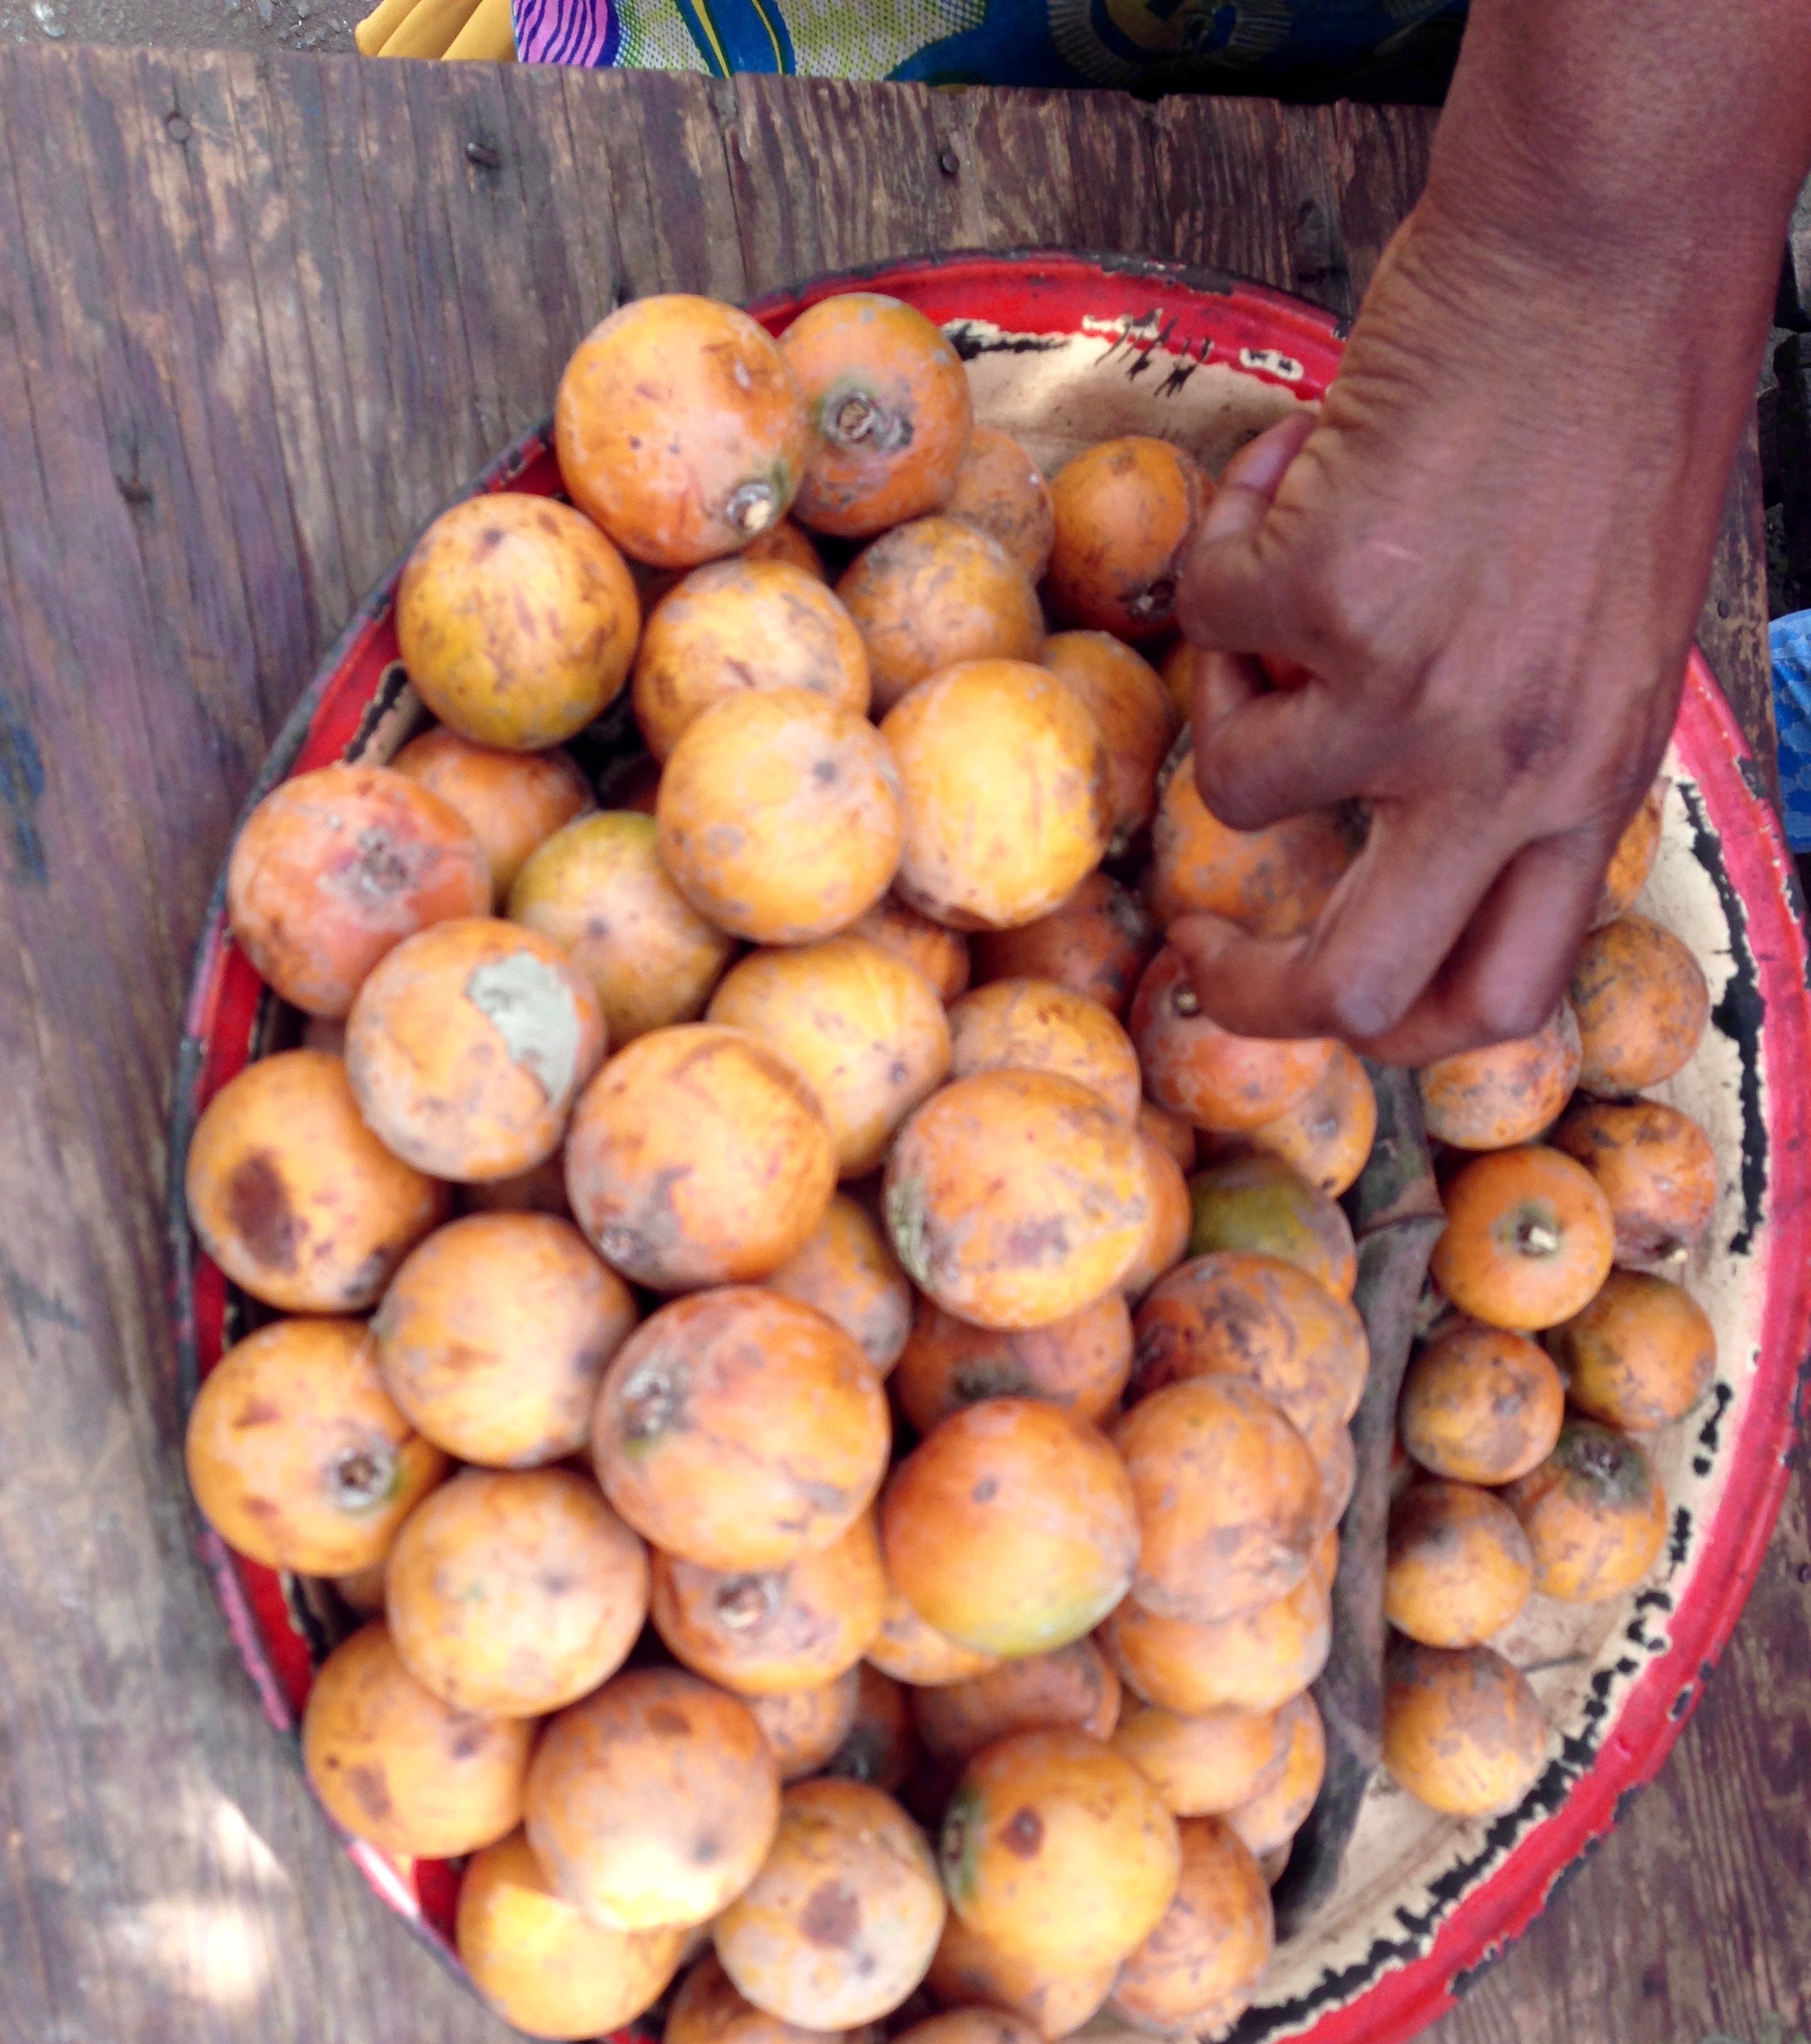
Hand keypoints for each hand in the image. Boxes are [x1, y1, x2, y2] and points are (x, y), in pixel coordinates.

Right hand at [1168, 199, 1749, 1064]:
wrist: (1611, 244)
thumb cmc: (1614, 416)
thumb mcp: (1602, 641)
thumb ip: (1510, 757)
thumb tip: (1362, 829)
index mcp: (1591, 787)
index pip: (1494, 1000)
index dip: (1386, 1030)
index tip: (1317, 984)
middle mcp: (1509, 769)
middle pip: (1350, 988)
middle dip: (1245, 995)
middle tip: (1197, 947)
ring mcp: (1413, 691)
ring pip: (1233, 783)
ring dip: (1229, 683)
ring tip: (1290, 565)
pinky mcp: (1325, 593)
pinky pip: (1207, 615)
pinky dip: (1228, 537)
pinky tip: (1305, 458)